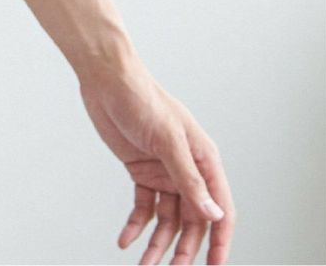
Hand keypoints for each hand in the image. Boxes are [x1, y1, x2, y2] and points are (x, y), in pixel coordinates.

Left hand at [78, 55, 235, 264]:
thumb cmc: (141, 98)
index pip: (219, 208)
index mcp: (203, 159)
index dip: (219, 240)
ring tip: (144, 265)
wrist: (106, 77)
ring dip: (157, 243)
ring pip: (166, 218)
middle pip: (192, 220)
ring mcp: (163, 171)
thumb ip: (189, 179)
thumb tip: (213, 214)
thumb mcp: (167, 139)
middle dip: (183, 248)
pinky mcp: (140, 170)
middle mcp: (187, 169)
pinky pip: (143, 206)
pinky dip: (136, 225)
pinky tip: (125, 241)